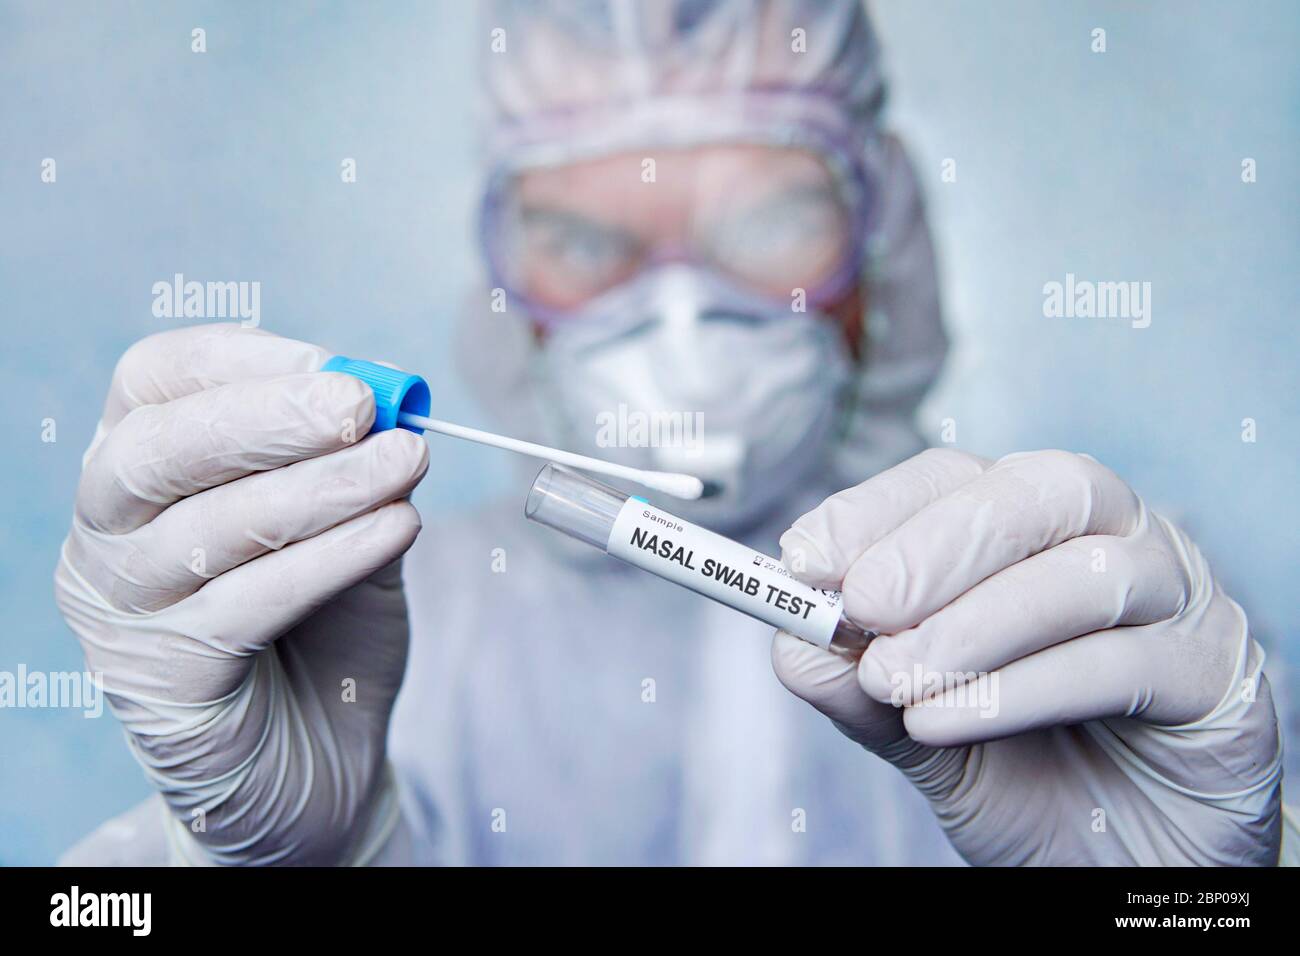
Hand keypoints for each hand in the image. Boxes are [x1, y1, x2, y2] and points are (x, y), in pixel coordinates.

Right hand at [55, 323, 427, 864]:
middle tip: (362, 405)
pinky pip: (245, 605)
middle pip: (156, 450)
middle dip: (267, 418)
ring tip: (405, 463)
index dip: (243, 361)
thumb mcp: (348, 529)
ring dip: (319, 488)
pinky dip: (328, 558)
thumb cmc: (325, 630)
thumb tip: (396, 407)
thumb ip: (358, 470)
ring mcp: (122, 612)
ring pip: (206, 529)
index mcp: (138, 470)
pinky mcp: (162, 683)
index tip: (338, 365)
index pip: (155, 383)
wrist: (319, 763)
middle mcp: (107, 535)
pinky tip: (395, 528)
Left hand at [772, 448, 1281, 864]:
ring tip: (897, 681)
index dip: (874, 510)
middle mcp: (1108, 539)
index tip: (802, 558)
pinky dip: (1023, 689)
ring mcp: (1173, 597)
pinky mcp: (1215, 671)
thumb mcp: (917, 728)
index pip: (953, 479)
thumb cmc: (1022, 773)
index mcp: (1027, 530)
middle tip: (865, 604)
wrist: (1118, 862)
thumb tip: (791, 640)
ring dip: (975, 625)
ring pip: (1086, 572)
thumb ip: (858, 683)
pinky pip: (1124, 662)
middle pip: (1036, 491)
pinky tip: (949, 721)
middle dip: (936, 546)